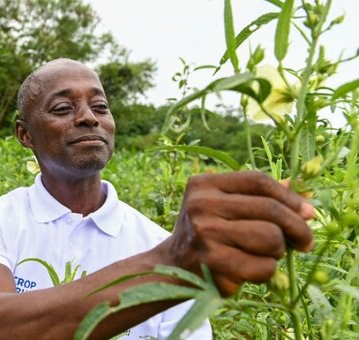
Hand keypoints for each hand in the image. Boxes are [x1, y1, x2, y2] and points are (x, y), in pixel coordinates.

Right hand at [165, 171, 313, 296]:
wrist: (173, 265)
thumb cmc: (207, 232)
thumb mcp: (223, 205)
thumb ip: (255, 196)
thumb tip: (299, 188)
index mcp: (204, 185)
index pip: (257, 181)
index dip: (290, 196)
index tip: (308, 212)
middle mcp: (201, 205)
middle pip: (269, 210)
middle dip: (297, 228)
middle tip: (305, 242)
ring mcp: (205, 234)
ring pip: (270, 238)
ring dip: (278, 252)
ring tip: (266, 255)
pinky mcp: (212, 263)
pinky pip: (262, 267)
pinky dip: (266, 272)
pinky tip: (252, 271)